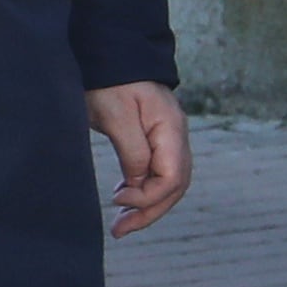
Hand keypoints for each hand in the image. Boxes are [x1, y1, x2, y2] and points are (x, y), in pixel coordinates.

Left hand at [89, 80, 190, 235]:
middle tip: (120, 230)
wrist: (110, 56)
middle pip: (174, 185)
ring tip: (122, 224)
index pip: (172, 177)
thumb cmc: (109, 82)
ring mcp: (168, 138)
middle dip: (149, 211)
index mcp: (171, 129)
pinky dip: (143, 189)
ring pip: (168, 182)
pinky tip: (124, 196)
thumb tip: (139, 184)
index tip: (117, 200)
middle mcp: (176, 136)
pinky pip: (158, 171)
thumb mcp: (115, 115)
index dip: (148, 196)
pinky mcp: (155, 139)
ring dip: (147, 204)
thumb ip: (132, 151)